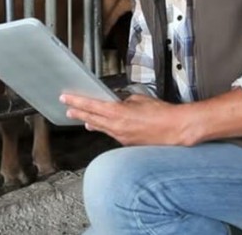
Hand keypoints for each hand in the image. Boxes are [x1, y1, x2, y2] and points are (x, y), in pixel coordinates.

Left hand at [59, 93, 189, 145]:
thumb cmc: (162, 113)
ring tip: (82, 118)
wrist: (176, 129)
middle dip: (78, 113)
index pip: (91, 106)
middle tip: (67, 109)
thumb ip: (125, 101)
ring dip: (90, 121)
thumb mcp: (139, 99)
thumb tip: (118, 103)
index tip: (66, 97)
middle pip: (91, 118)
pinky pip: (112, 134)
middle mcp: (116, 127)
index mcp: (118, 113)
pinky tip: (103, 126)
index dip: (76, 101)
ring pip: (101, 127)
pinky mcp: (128, 144)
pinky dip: (106, 128)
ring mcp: (121, 137)